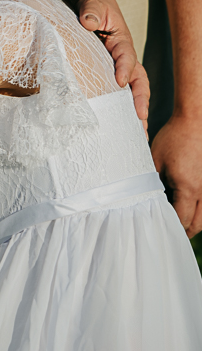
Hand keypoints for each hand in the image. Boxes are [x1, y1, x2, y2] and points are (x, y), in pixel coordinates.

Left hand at [77, 0, 149, 125]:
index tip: (120, 82)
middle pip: (137, 80)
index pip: (127, 56)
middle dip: (140, 100)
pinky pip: (116, 92)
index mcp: (120, 40)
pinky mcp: (106, 73)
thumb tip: (88, 22)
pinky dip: (121, 109)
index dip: (125, 69)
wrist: (85, 2)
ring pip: (130, 91)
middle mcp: (122, 56)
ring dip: (135, 112)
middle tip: (140, 120)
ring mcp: (115, 66)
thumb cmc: (89, 2)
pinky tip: (120, 127)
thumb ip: (91, 10)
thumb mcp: (90, 1)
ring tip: (138, 134)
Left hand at [151, 115, 201, 236]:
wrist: (197, 120)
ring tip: (182, 221)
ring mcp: (211, 187)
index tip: (160, 226)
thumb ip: (151, 181)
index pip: (181, 220)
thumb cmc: (175, 137)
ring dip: (195, 222)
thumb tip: (143, 198)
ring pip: (207, 218)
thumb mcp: (156, 159)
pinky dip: (202, 210)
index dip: (171, 226)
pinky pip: (209, 204)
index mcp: (188, 188)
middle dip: (185, 230)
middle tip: (172, 230)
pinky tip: (191, 206)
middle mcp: (204, 191)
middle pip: (198, 224)